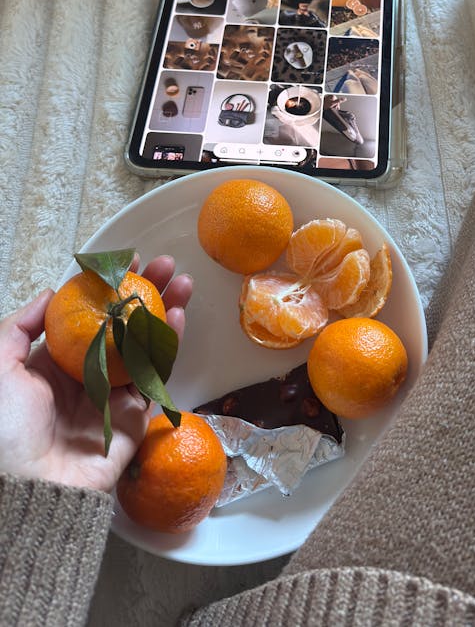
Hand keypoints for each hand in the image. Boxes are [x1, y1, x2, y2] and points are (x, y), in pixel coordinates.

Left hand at [0, 257, 191, 492]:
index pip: (88, 315)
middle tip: (165, 265)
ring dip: (165, 310)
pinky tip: (178, 315)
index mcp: (53, 364)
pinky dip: (170, 344)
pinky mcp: (133, 418)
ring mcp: (112, 396)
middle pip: (123, 324)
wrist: (25, 487)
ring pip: (146, 344)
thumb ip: (20, 327)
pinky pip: (155, 375)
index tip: (127, 261)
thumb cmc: (4, 427)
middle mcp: (87, 376)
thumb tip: (49, 292)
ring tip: (183, 282)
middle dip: (146, 292)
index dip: (108, 287)